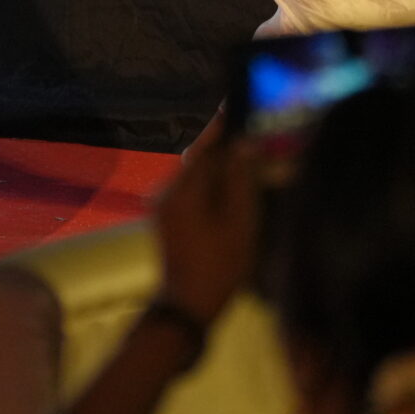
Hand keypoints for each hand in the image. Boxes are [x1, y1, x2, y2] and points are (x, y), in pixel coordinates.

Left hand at [155, 138, 259, 325]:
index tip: (234, 106)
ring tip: (246, 168)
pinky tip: (230, 196)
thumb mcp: (239, 221)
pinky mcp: (166, 221)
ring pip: (195, 178)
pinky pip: (190, 193)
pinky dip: (210, 189)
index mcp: (182, 188)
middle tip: (251, 142)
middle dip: (224, 151)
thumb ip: (240, 180)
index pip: (204, 146)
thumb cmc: (218, 265)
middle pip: (199, 161)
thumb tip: (244, 143)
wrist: (186, 307)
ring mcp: (163, 207)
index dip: (221, 127)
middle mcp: (166, 191)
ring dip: (218, 172)